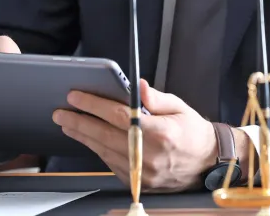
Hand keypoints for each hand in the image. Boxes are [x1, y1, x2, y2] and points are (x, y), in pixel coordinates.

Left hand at [54, 79, 246, 191]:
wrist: (208, 163)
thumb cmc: (194, 132)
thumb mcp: (179, 107)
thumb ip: (155, 98)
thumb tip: (137, 86)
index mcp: (159, 132)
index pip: (117, 115)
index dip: (93, 104)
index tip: (76, 96)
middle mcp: (149, 154)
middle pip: (104, 135)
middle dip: (79, 122)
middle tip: (61, 112)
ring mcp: (142, 172)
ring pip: (103, 151)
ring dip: (83, 137)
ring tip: (68, 125)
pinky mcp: (138, 182)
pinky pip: (111, 164)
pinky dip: (97, 151)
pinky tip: (88, 140)